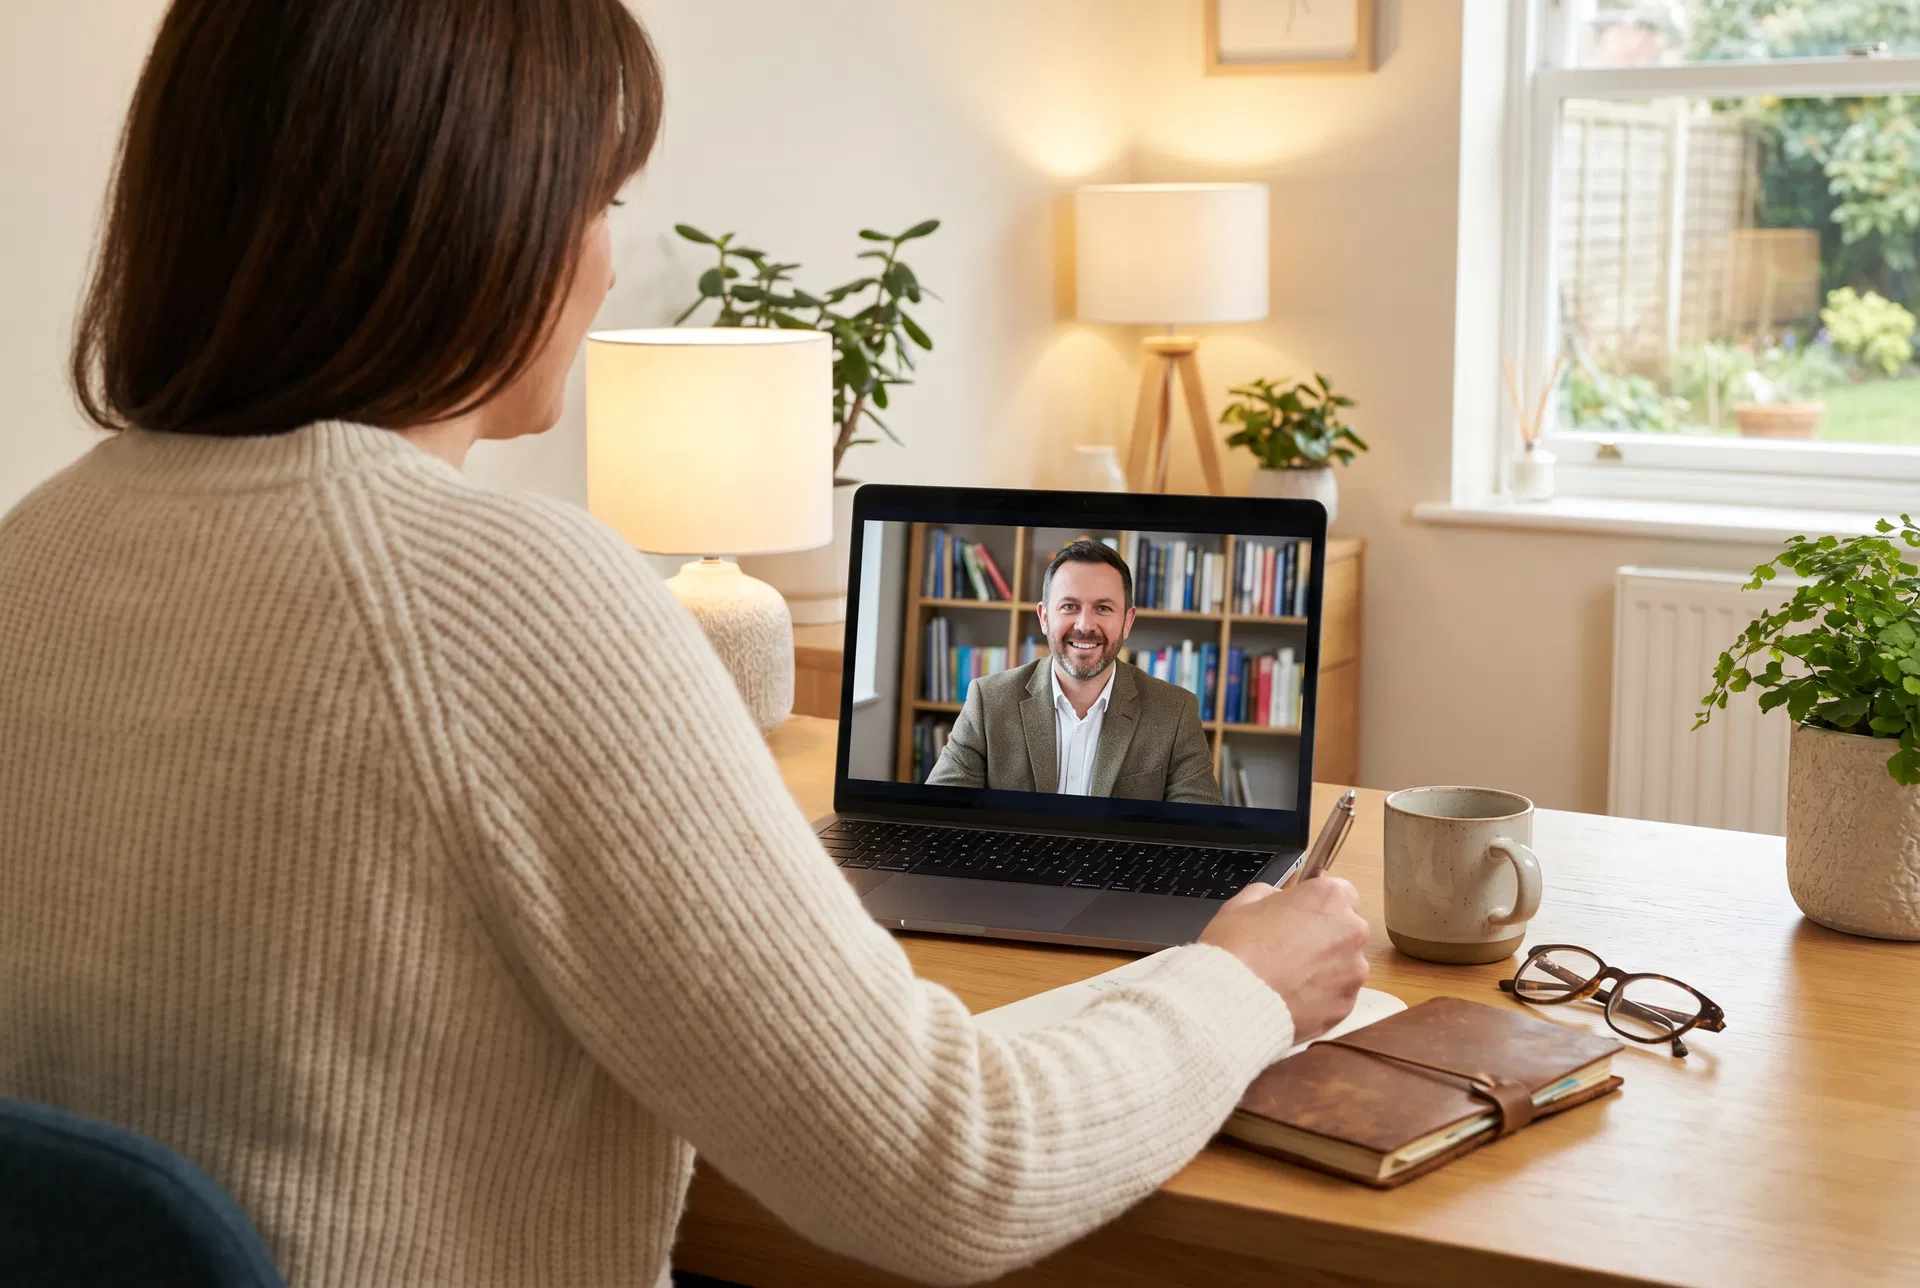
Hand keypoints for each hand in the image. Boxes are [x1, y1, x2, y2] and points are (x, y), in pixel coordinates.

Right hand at [1198, 877, 1369, 1040]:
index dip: (1316, 907)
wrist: (1231, 1000)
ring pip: (1344, 966)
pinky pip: (1337, 996)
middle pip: (1346, 930)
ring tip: (1288, 979)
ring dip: (1325, 969)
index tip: (1300, 917)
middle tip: (1290, 949)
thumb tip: (1279, 903)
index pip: (1339, 894)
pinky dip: (1320, 997)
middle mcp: (1351, 931)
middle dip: (1324, 938)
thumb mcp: (1244, 902)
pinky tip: (1292, 998)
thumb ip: (1273, 896)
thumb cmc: (1236, 950)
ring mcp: (1352, 971)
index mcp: (1329, 898)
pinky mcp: (1346, 1004)